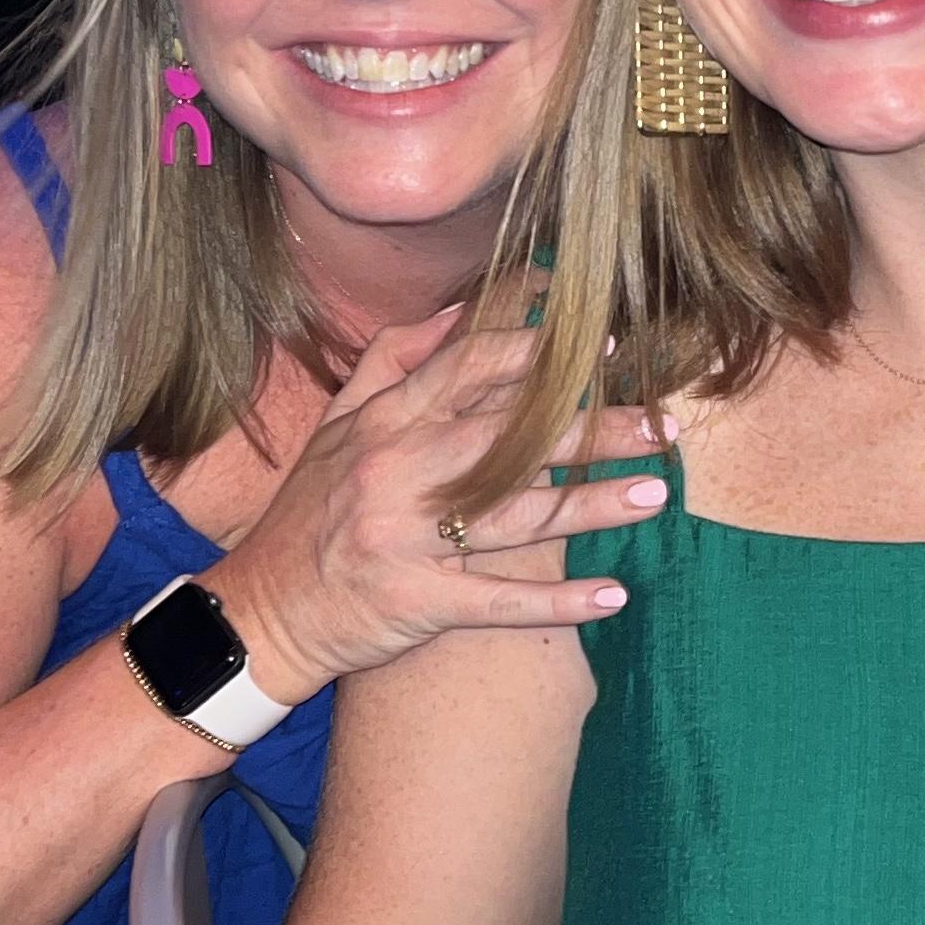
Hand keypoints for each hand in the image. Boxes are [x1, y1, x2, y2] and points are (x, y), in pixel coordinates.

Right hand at [206, 304, 673, 701]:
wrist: (260, 612)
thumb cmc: (311, 515)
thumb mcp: (339, 428)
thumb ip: (394, 363)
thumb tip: (461, 312)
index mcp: (384, 423)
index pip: (474, 370)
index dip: (545, 354)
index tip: (610, 346)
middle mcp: (396, 472)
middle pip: (512, 439)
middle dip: (595, 429)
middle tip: (664, 424)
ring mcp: (406, 540)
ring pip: (517, 518)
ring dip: (592, 507)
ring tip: (656, 495)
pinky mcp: (416, 604)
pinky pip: (498, 603)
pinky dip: (557, 602)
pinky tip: (613, 597)